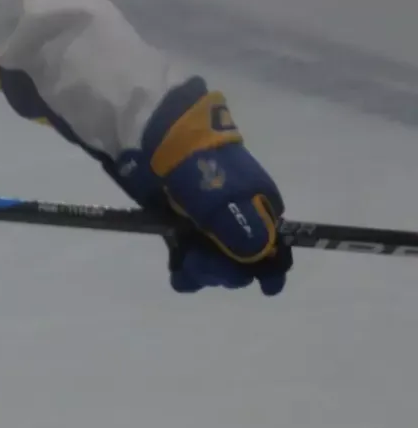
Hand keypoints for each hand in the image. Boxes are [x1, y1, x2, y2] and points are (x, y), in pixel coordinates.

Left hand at [116, 85, 291, 294]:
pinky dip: (187, 267)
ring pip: (214, 259)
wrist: (155, 138)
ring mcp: (205, 218)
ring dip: (204, 271)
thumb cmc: (199, 169)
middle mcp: (237, 214)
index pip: (273, 246)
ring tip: (186, 267)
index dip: (269, 269)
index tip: (265, 288)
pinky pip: (189, 252)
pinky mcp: (177, 219)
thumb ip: (246, 233)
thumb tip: (261, 258)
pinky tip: (180, 275)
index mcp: (259, 205)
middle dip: (226, 270)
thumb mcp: (227, 201)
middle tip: (201, 264)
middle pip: (241, 258)